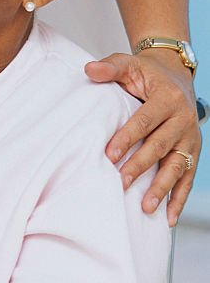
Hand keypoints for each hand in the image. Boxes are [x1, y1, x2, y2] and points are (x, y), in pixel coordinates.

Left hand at [85, 50, 200, 225]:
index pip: (145, 121)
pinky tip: (168, 218)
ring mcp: (190, 138)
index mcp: (167, 98)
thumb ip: (110, 67)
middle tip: (122, 182)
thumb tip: (89, 69)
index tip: (109, 154)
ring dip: (162, 188)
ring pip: (176, 165)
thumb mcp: (130, 65)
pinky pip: (187, 177)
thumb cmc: (148, 74)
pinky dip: (178, 198)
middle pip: (160, 146)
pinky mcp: (192, 151)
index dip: (128, 137)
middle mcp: (183, 119)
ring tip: (146, 207)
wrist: (176, 76)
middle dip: (140, 165)